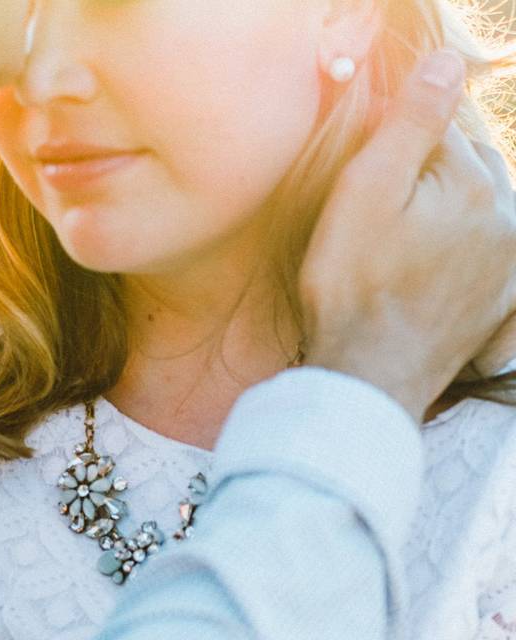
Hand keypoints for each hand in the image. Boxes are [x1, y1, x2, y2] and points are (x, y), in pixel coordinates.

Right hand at [300, 50, 515, 421]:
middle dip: (426, 169)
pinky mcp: (500, 300)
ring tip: (395, 235)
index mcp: (475, 188)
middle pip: (466, 166)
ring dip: (445, 204)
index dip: (391, 139)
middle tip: (374, 206)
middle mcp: (507, 221)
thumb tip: (442, 63)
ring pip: (479, 206)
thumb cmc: (352, 285)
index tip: (358, 169)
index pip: (439, 131)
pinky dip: (460, 243)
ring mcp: (508, 265)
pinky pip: (487, 249)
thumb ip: (409, 124)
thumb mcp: (364, 193)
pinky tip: (426, 261)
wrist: (368, 375)